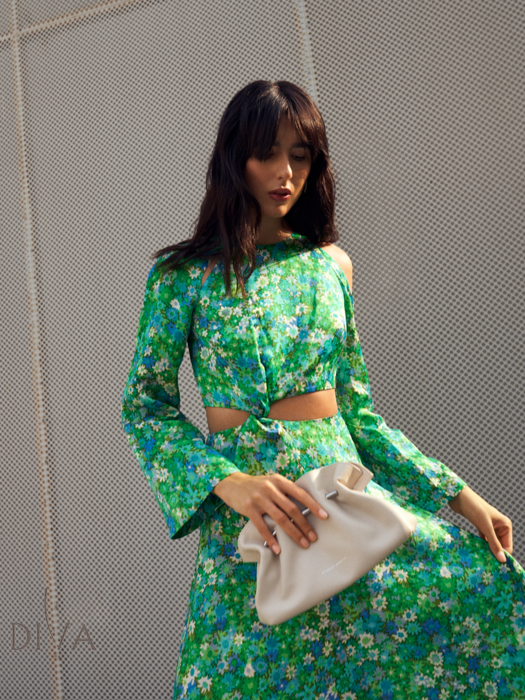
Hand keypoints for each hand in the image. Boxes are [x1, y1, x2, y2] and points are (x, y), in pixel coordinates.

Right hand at [212, 471, 328, 554]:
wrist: (232, 483)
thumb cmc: (256, 485)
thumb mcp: (272, 482)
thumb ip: (285, 491)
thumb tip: (305, 506)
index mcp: (279, 481)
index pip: (300, 493)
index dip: (313, 505)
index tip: (324, 516)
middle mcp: (270, 488)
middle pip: (292, 509)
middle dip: (304, 524)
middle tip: (314, 537)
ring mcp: (259, 498)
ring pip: (280, 518)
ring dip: (293, 533)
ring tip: (303, 543)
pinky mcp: (249, 508)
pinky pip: (262, 526)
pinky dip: (271, 538)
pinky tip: (278, 548)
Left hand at [449, 485, 512, 562]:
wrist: (458, 497)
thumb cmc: (474, 508)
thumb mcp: (485, 527)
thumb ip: (494, 543)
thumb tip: (503, 560)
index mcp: (505, 525)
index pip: (508, 546)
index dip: (502, 556)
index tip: (495, 567)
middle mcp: (500, 526)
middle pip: (500, 546)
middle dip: (494, 554)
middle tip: (487, 565)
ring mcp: (490, 527)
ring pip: (491, 543)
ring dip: (487, 550)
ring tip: (482, 560)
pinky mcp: (481, 527)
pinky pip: (484, 540)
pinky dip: (481, 545)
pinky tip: (477, 552)